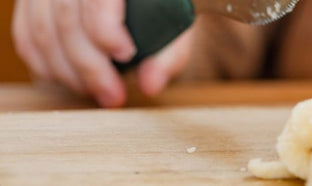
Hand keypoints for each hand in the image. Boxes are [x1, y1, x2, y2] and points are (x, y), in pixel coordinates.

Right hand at [11, 0, 192, 107]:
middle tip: (113, 96)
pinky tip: (71, 80)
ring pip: (41, 31)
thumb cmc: (159, 8)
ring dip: (67, 73)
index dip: (106, 31)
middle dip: (89, 67)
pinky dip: (45, 65)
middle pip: (66, 20)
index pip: (97, 1)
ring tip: (97, 92)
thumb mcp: (175, 24)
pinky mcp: (32, 3)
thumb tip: (151, 85)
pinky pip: (26, 35)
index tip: (126, 55)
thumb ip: (169, 53)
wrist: (136, 2)